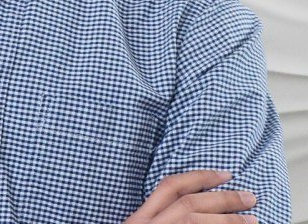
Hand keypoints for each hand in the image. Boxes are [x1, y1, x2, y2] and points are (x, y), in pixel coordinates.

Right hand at [124, 170, 257, 223]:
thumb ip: (159, 221)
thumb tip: (197, 213)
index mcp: (139, 220)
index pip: (170, 187)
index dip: (199, 177)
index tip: (225, 174)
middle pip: (188, 203)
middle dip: (223, 198)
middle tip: (250, 197)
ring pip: (194, 219)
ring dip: (227, 218)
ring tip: (252, 219)